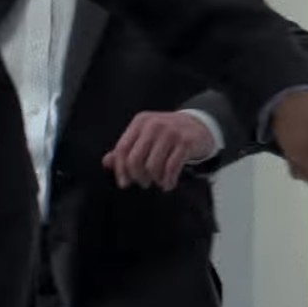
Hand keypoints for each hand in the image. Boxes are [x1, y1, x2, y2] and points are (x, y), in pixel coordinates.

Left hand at [102, 111, 216, 190]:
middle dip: (138, 176)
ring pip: (153, 166)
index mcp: (141, 122)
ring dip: (154, 179)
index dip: (120, 169)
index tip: (124, 183)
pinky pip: (171, 167)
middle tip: (144, 183)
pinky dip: (168, 180)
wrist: (200, 124)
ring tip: (158, 181)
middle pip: (135, 159)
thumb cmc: (168, 134)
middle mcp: (154, 124)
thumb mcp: (146, 136)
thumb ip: (127, 148)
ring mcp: (171, 132)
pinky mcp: (186, 142)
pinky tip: (168, 184)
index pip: (122, 149)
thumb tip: (107, 162)